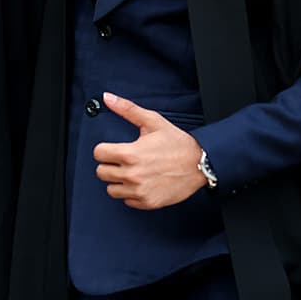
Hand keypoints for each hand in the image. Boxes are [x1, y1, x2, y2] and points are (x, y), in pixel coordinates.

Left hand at [93, 92, 206, 209]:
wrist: (201, 164)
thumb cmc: (178, 143)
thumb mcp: (153, 122)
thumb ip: (127, 109)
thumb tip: (107, 98)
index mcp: (130, 153)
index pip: (98, 154)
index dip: (105, 150)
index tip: (114, 150)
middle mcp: (133, 174)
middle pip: (101, 173)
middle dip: (110, 165)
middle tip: (124, 161)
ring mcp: (140, 190)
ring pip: (111, 189)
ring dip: (119, 181)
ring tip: (132, 172)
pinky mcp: (148, 202)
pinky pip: (126, 201)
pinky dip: (131, 193)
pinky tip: (142, 183)